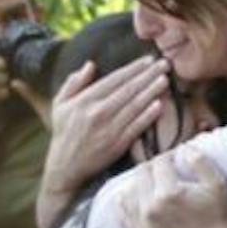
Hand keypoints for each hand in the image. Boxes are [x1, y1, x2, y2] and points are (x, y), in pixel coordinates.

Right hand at [34, 55, 169, 227]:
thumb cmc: (64, 133)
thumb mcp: (60, 105)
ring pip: (135, 106)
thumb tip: (90, 64)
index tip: (149, 60)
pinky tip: (159, 105)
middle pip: (128, 89)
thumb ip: (74, 83)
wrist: (65, 167)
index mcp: (84, 100)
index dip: (133, 68)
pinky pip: (136, 127)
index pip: (114, 79)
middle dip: (148, 75)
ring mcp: (109, 129)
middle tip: (166, 64)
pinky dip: (148, 115)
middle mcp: (97, 113)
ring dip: (152, 91)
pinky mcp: (118, 144)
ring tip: (165, 80)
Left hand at [116, 144, 226, 227]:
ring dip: (138, 184)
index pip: (159, 163)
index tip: (176, 158)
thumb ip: (199, 161)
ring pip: (126, 193)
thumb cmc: (218, 214)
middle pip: (140, 174)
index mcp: (169, 193)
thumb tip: (183, 147)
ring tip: (151, 184)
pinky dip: (126, 205)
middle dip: (152, 167)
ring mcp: (144, 226)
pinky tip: (136, 199)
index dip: (169, 156)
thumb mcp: (216, 182)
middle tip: (164, 169)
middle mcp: (151, 209)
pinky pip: (122, 216)